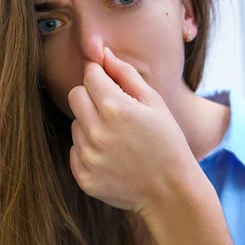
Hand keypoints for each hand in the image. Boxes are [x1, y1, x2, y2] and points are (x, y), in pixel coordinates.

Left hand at [66, 47, 200, 214]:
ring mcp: (87, 156)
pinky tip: (112, 156)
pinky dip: (88, 149)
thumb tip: (102, 54)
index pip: (90, 75)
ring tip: (117, 137)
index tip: (109, 82)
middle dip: (91, 96)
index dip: (100, 76)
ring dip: (90, 124)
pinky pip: (74, 150)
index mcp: (115, 107)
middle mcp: (96, 131)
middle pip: (75, 95)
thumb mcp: (154, 102)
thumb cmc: (167, 141)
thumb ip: (125, 74)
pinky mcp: (83, 176)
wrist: (170, 190)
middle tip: (113, 109)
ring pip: (75, 124)